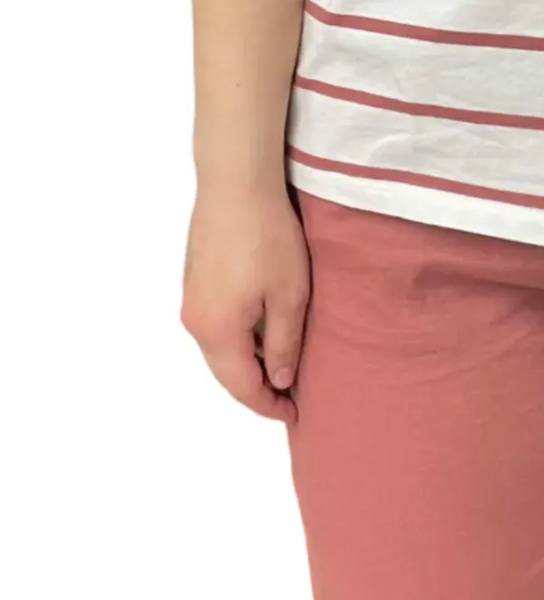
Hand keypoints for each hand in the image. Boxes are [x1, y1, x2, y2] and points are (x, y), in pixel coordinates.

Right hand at [180, 185, 310, 420]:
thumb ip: (284, 344)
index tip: (296, 415)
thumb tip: (279, 381)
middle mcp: (195, 321)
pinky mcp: (194, 279)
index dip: (269, 406)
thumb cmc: (268, 237)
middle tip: (293, 395)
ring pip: (219, 347)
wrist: (235, 184)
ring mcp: (190, 299)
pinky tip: (264, 327)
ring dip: (248, 361)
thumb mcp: (290, 295)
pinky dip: (238, 336)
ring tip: (284, 363)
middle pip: (226, 371)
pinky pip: (215, 323)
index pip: (242, 387)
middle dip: (258, 387)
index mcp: (218, 332)